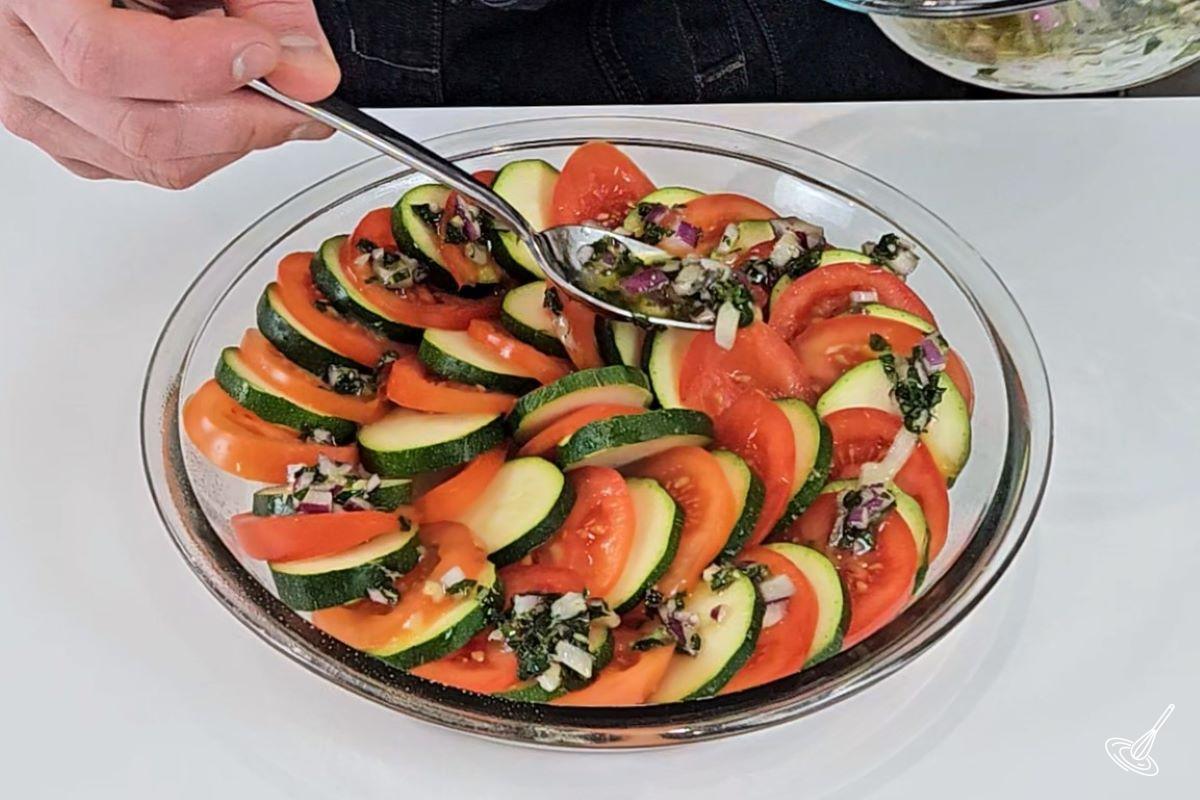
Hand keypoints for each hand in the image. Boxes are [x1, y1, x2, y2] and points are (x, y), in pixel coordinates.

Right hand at [0, 0, 340, 188]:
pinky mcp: (67, 141)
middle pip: (143, 129)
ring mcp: (38, 109)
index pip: (103, 57)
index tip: (262, 52)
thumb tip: (310, 70)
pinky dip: (206, 147)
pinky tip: (225, 108)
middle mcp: (20, 60)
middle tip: (303, 99)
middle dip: (244, 121)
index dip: (196, 66)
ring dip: (232, 137)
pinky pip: (148, 169)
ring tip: (269, 94)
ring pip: (154, 163)